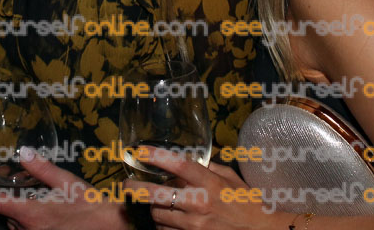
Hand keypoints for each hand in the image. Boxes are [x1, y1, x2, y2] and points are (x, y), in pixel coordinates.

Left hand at [0, 147, 127, 229]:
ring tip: (34, 196)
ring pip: (15, 226)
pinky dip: (28, 222)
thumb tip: (23, 152)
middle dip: (10, 198)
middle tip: (22, 182)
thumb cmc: (89, 205)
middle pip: (5, 214)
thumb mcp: (67, 182)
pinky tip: (43, 212)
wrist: (108, 227)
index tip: (1, 179)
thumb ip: (42, 169)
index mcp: (31, 214)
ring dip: (19, 212)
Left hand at [125, 148, 292, 229]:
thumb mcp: (231, 178)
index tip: (140, 151)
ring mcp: (194, 225)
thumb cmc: (247, 203)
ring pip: (157, 215)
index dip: (156, 155)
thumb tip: (191, 156)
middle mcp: (198, 203)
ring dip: (152, 208)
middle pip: (157, 194)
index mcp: (209, 183)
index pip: (178, 164)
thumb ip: (209, 166)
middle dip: (136, 189)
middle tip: (126, 185)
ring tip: (152, 203)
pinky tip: (165, 219)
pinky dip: (162, 224)